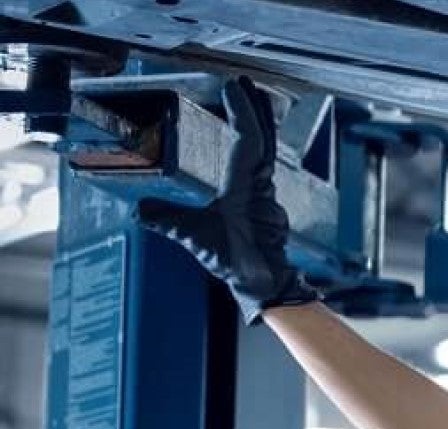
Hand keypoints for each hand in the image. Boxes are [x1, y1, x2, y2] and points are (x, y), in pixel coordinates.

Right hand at [136, 77, 318, 323]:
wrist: (268, 285)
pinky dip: (256, 148)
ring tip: (248, 104)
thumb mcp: (197, 239)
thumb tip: (139, 210)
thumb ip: (168, 221)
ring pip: (266, 151)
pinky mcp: (265, 205)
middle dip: (253, 108)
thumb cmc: (241, 263)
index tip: (233, 86)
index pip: (249, 138)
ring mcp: (266, 194)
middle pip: (262, 137)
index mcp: (247, 186)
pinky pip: (262, 167)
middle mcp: (261, 185)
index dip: (242, 110)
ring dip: (257, 126)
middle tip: (244, 83)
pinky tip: (247, 147)